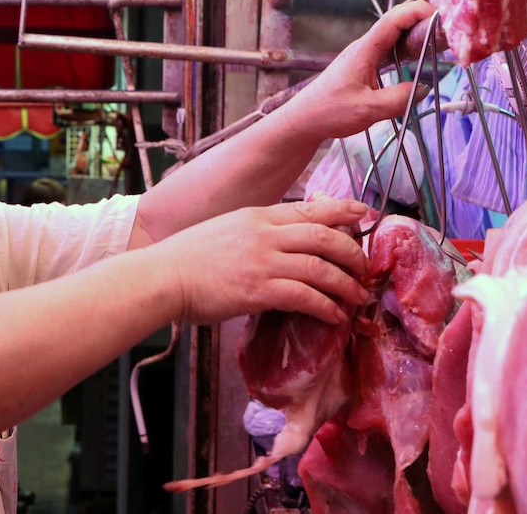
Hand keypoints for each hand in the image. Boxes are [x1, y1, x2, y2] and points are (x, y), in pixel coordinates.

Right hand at [150, 198, 370, 324]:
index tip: (363, 214)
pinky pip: (305, 296)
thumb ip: (256, 232)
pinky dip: (326, 307)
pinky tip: (334, 317)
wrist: (162, 276)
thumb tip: (282, 244)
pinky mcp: (258, 290)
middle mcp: (264, 233)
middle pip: (324, 235)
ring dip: (345, 283)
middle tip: (364, 267)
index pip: (310, 209)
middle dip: (352, 251)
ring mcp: (263, 261)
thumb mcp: (226, 230)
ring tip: (357, 296)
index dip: (342, 210)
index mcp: (257, 215)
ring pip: (321, 267)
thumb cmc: (187, 258)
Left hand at [281, 0, 436, 141]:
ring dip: (415, 37)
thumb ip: (398, 99)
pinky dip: (405, 51)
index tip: (443, 17)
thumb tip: (422, 89)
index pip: (395, 18)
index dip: (420, 11)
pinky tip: (417, 60)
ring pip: (394, 37)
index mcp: (364, 50)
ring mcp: (362, 57)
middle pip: (397, 23)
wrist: (303, 121)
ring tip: (439, 43)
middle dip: (423, 22)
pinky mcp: (362, 68)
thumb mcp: (368, 110)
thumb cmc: (329, 113)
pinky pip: (388, 51)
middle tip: (449, 33)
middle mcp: (364, 48)